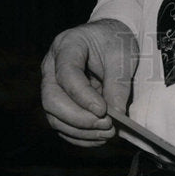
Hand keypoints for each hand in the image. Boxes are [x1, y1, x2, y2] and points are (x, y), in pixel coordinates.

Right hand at [40, 18, 138, 146]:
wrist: (109, 38)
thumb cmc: (114, 41)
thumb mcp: (123, 55)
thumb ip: (118, 83)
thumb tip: (116, 115)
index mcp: (66, 45)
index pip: (66, 74)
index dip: (83, 96)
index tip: (103, 110)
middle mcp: (51, 67)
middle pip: (52, 99)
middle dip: (78, 118)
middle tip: (106, 125)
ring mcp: (51, 85)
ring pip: (54, 117)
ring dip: (80, 131)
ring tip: (107, 134)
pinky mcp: (58, 102)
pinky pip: (61, 125)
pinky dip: (79, 136)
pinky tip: (98, 138)